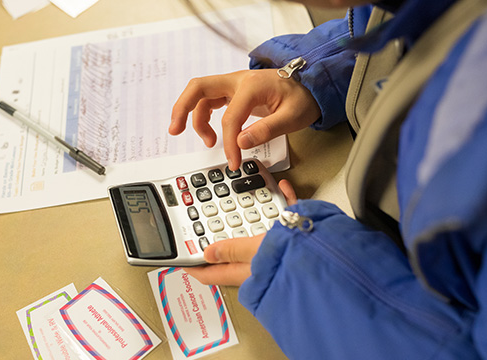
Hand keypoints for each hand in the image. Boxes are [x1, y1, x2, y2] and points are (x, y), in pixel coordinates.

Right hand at [170, 69, 320, 170]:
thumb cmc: (303, 98)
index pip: (231, 117)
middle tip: (175, 130)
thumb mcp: (292, 117)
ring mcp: (235, 84)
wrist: (311, 85)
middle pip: (198, 88)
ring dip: (196, 117)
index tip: (233, 162)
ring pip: (202, 95)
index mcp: (252, 85)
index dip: (228, 142)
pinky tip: (211, 132)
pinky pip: (211, 100)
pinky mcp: (234, 92)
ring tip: (208, 142)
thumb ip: (267, 129)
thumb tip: (241, 142)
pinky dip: (204, 114)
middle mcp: (238, 81)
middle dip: (183, 108)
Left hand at [185, 179, 297, 285]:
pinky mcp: (297, 238)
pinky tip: (282, 187)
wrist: (333, 256)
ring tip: (248, 190)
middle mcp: (259, 262)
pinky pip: (284, 216)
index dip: (193, 267)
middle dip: (223, 228)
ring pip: (258, 226)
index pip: (212, 274)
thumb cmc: (295, 260)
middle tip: (210, 210)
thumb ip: (232, 250)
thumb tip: (207, 253)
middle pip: (233, 246)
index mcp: (245, 271)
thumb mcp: (256, 250)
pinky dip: (282, 201)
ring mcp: (278, 249)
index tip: (179, 259)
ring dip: (254, 207)